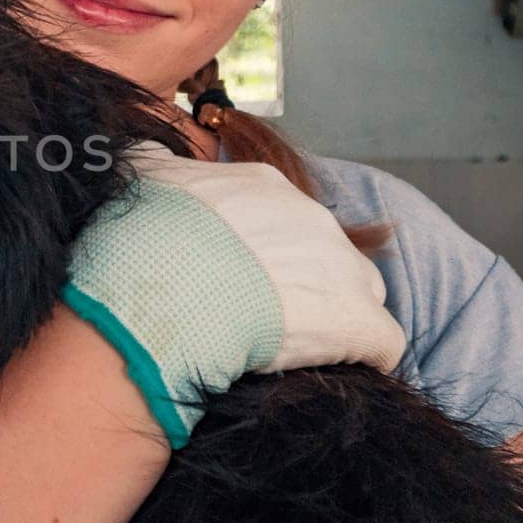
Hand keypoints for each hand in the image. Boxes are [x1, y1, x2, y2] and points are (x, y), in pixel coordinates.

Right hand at [63, 143, 405, 446]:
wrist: (164, 287)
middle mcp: (311, 218)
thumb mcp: (141, 178)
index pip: (286, 218)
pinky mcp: (358, 322)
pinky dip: (362, 357)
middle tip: (257, 315)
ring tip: (294, 347)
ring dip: (335, 316)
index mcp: (263, 187)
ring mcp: (341, 268)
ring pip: (361, 291)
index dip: (264, 253)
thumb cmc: (145, 237)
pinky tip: (331, 372)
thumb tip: (146, 149)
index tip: (236, 278)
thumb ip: (152, 161)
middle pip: (327, 252)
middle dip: (300, 282)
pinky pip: (381, 342)